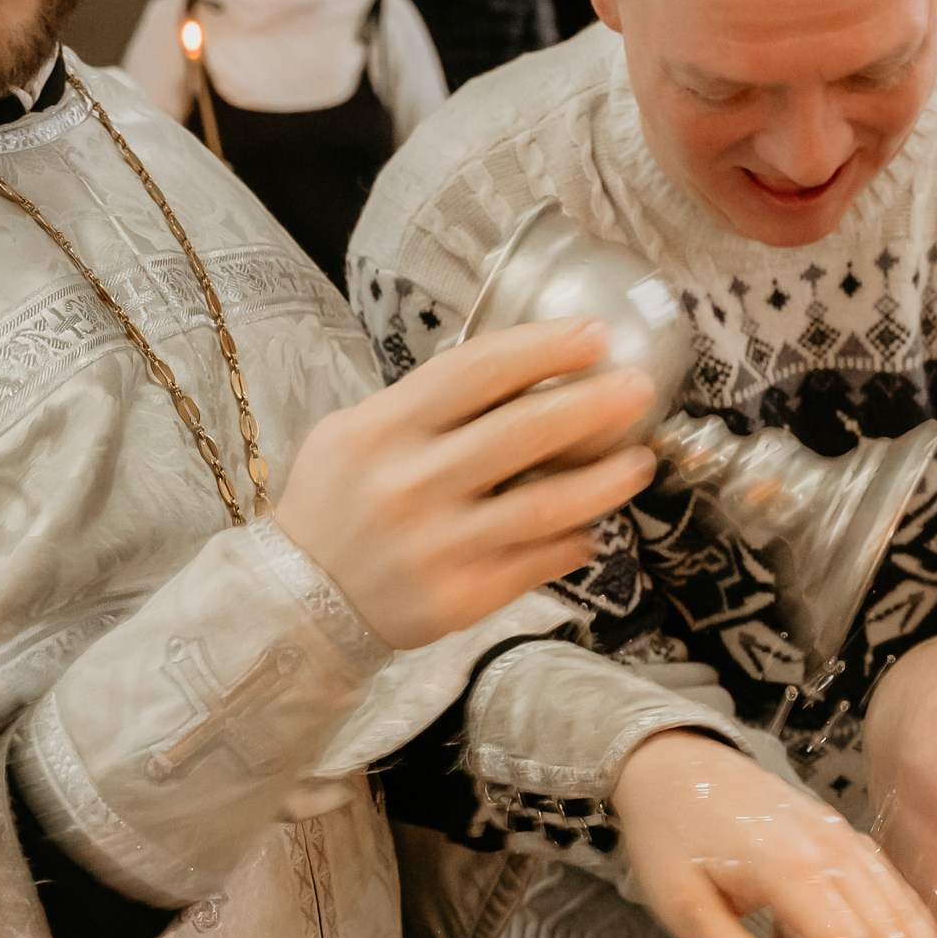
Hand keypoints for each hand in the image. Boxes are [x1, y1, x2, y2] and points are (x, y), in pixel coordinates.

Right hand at [276, 323, 653, 651]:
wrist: (296, 602)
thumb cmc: (335, 506)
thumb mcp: (355, 435)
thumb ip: (426, 406)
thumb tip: (522, 376)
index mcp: (385, 429)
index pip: (477, 372)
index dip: (544, 348)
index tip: (596, 335)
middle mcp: (412, 483)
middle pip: (522, 433)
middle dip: (593, 406)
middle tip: (640, 390)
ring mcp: (437, 545)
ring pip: (543, 506)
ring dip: (603, 482)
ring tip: (639, 463)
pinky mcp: (458, 598)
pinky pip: (535, 564)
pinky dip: (572, 543)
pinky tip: (592, 528)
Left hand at [610, 735, 936, 937]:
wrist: (673, 763)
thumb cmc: (670, 837)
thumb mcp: (682, 904)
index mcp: (790, 872)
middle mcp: (830, 852)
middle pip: (890, 930)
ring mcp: (841, 838)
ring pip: (898, 905)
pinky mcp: (842, 834)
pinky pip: (888, 883)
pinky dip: (912, 921)